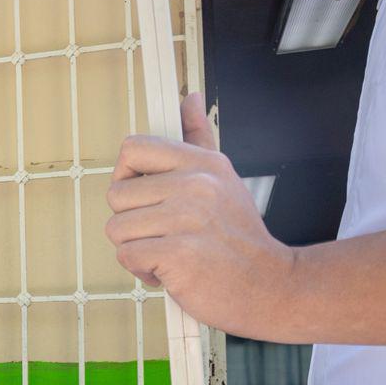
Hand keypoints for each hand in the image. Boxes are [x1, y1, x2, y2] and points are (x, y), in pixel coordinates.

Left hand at [105, 93, 296, 335]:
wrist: (269, 287)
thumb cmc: (238, 238)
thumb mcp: (223, 178)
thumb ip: (198, 138)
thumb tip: (190, 98)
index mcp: (201, 163)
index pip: (132, 149)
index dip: (126, 176)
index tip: (146, 198)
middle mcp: (195, 185)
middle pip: (116, 195)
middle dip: (132, 223)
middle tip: (166, 234)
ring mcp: (186, 218)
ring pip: (116, 229)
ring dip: (137, 249)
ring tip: (170, 253)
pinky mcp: (177, 253)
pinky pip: (127, 256)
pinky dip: (143, 271)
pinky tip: (171, 272)